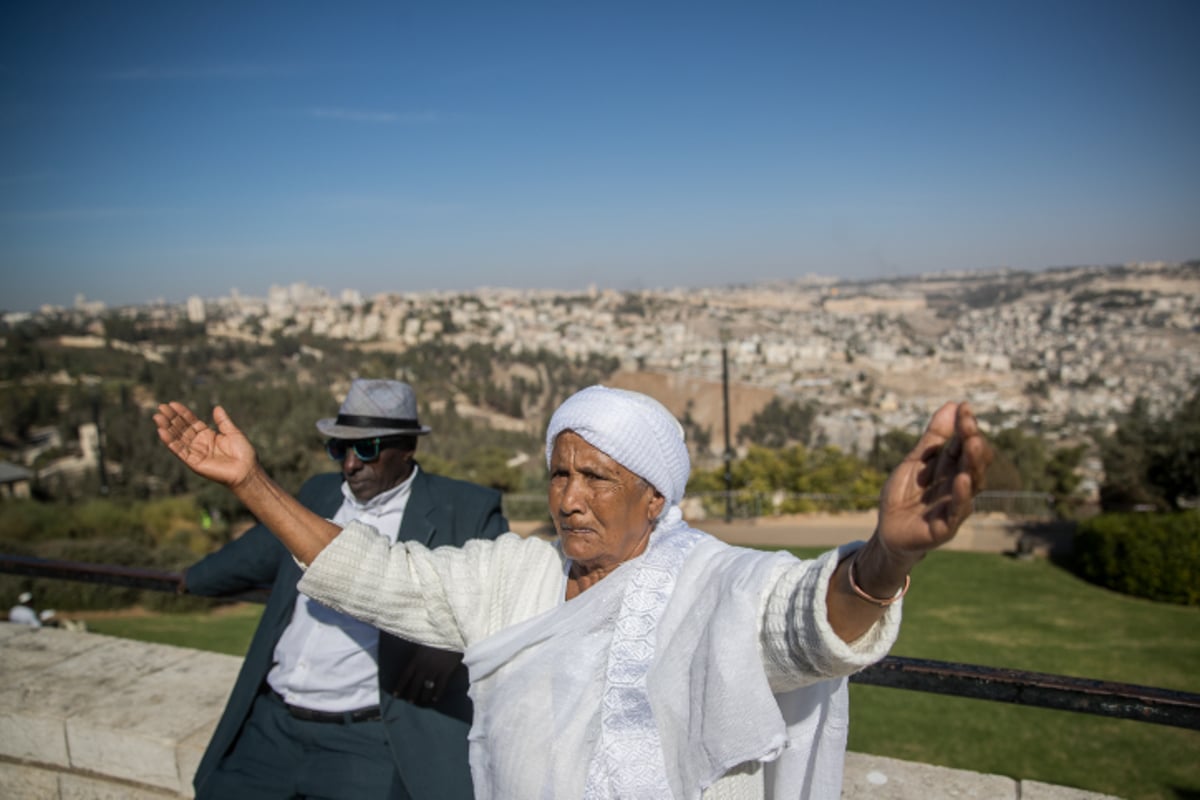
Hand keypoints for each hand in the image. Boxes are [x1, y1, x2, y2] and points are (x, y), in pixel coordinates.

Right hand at [154, 402, 257, 489]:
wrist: (246, 470)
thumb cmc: (243, 453)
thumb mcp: (233, 432)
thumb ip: (223, 421)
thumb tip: (217, 407)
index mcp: (208, 435)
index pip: (191, 421)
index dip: (182, 413)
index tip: (172, 403)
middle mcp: (199, 443)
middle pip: (182, 429)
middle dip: (171, 418)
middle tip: (160, 407)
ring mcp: (195, 453)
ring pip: (177, 438)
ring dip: (167, 428)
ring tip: (157, 417)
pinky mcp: (193, 463)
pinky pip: (179, 451)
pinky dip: (170, 442)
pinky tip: (162, 432)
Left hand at [387, 642, 465, 706]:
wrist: (450, 633)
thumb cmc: (435, 636)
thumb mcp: (422, 643)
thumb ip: (417, 653)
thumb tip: (414, 660)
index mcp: (416, 660)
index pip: (405, 676)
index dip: (400, 687)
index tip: (395, 695)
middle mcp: (423, 667)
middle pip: (415, 684)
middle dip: (412, 694)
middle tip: (410, 702)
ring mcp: (435, 670)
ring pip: (427, 687)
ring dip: (424, 696)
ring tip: (423, 701)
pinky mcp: (446, 672)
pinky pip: (440, 686)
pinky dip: (437, 693)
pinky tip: (435, 699)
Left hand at [875, 402, 993, 561]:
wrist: (887, 531)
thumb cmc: (904, 495)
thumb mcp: (915, 462)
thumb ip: (933, 438)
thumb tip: (952, 405)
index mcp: (952, 470)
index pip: (965, 446)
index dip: (966, 427)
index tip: (964, 408)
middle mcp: (959, 487)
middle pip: (972, 463)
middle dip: (972, 443)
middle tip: (969, 425)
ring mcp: (955, 507)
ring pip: (971, 484)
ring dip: (972, 464)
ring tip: (972, 444)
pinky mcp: (946, 527)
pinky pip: (957, 511)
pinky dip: (961, 495)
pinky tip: (963, 480)